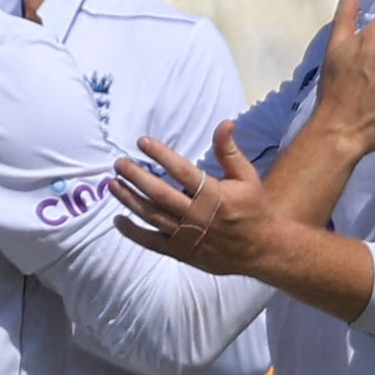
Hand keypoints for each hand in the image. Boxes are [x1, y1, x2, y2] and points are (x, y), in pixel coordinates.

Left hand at [111, 122, 284, 271]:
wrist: (262, 249)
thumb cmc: (253, 208)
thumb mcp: (246, 177)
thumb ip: (229, 151)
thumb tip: (224, 122)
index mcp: (215, 196)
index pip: (182, 171)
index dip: (161, 155)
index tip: (142, 142)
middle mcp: (199, 216)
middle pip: (160, 194)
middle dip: (137, 177)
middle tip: (119, 163)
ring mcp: (188, 236)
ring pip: (152, 216)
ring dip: (129, 200)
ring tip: (112, 184)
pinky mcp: (182, 252)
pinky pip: (152, 242)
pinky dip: (133, 233)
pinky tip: (118, 219)